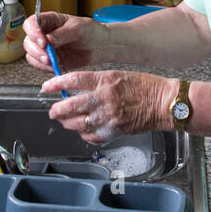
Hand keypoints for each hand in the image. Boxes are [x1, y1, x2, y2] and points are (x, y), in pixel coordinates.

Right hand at [23, 11, 106, 73]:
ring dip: (39, 60)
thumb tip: (49, 39)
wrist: (99, 46)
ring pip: (31, 53)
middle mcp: (45, 33)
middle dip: (36, 50)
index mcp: (50, 20)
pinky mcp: (50, 59)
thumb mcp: (78, 28)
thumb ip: (63, 34)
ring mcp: (46, 47)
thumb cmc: (90, 31)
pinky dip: (44, 67)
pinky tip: (55, 66)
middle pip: (28, 40)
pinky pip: (39, 64)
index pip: (32, 23)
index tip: (42, 41)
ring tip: (53, 61)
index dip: (33, 32)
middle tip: (48, 55)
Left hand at [42, 70, 177, 144]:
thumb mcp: (118, 75)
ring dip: (68, 124)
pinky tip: (84, 131)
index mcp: (105, 80)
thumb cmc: (144, 87)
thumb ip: (97, 82)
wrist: (163, 103)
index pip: (72, 80)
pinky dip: (85, 135)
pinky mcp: (115, 131)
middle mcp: (104, 98)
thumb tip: (75, 90)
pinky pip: (92, 136)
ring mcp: (109, 116)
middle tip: (53, 111)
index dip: (55, 84)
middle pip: (70, 105)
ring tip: (66, 122)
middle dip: (57, 110)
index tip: (47, 87)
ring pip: (78, 123)